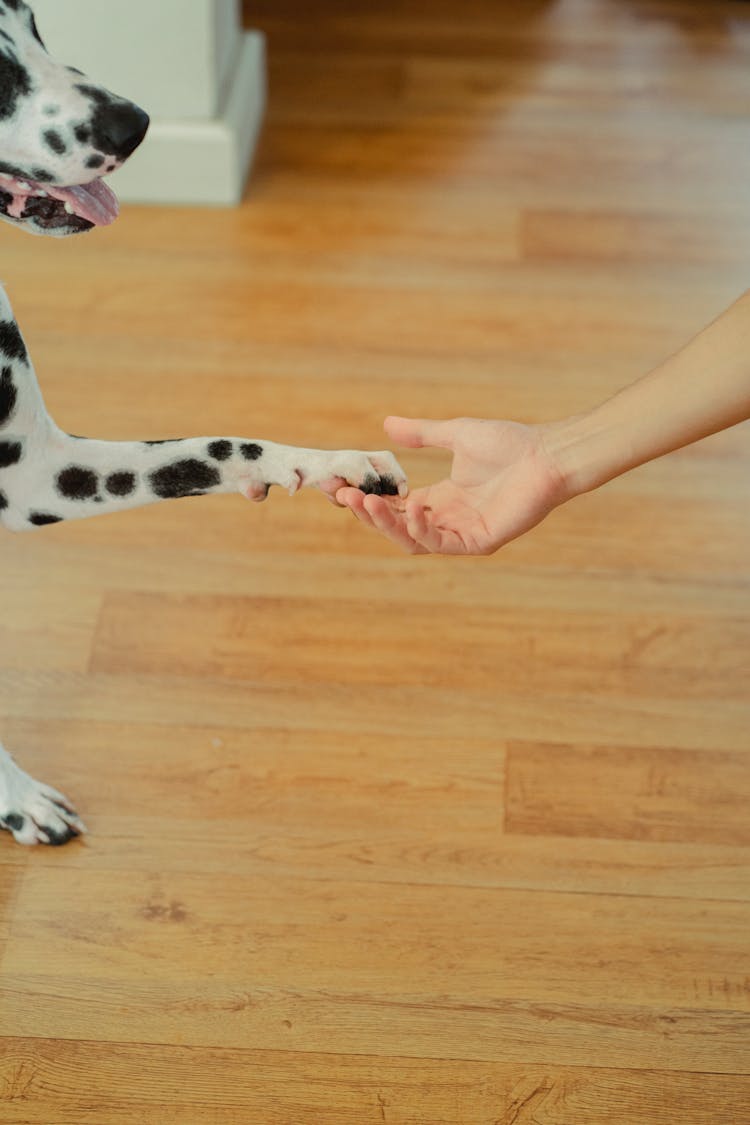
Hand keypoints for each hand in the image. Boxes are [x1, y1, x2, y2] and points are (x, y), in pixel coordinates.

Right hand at [335, 416, 570, 555]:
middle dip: (367, 513)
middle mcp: (447, 519)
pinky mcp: (477, 542)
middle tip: (345, 495)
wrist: (546, 454)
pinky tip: (412, 505)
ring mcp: (461, 533)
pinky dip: (420, 527)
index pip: (394, 507)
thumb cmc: (509, 443)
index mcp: (440, 498)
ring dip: (386, 523)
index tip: (341, 485)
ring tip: (366, 502)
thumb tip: (386, 424)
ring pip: (411, 540)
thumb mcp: (455, 434)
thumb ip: (421, 434)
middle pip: (396, 526)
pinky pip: (439, 542)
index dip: (367, 499)